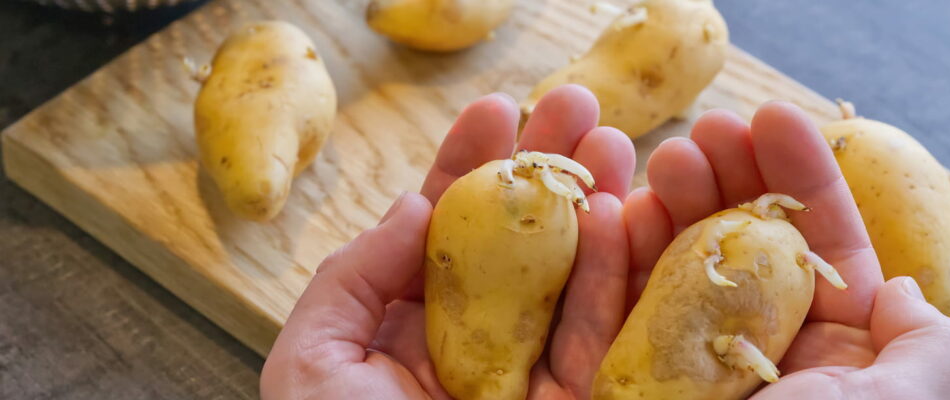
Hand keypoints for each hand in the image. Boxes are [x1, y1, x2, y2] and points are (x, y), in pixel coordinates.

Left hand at [260, 85, 636, 398]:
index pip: (444, 230)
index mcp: (409, 325)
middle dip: (547, 169)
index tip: (497, 110)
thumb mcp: (312, 361)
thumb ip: (353, 276)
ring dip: (595, 203)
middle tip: (578, 103)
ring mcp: (530, 374)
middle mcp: (476, 341)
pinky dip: (614, 276)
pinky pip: (600, 337)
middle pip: (519, 241)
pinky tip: (618, 215)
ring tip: (615, 140)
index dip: (469, 166)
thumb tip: (411, 204)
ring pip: (572, 277)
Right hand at [624, 101, 949, 398]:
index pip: (813, 252)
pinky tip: (607, 210)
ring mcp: (664, 371)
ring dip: (658, 205)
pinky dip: (596, 263)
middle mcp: (740, 360)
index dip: (799, 181)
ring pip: (660, 271)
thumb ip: (924, 353)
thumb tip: (904, 293)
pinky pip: (589, 318)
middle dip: (723, 180)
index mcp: (814, 362)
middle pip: (732, 249)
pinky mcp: (597, 389)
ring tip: (656, 156)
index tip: (773, 119)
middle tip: (705, 132)